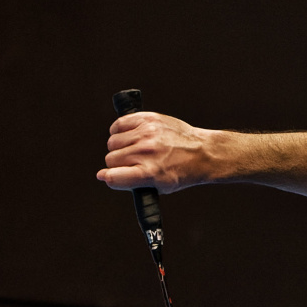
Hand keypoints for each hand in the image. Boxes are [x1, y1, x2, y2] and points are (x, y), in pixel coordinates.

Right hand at [96, 110, 225, 192]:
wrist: (201, 152)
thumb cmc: (181, 171)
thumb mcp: (159, 187)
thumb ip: (131, 183)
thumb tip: (105, 176)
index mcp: (148, 173)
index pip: (112, 176)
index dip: (108, 178)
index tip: (108, 176)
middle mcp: (145, 152)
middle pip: (111, 159)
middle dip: (117, 164)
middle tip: (130, 163)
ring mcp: (146, 133)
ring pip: (113, 141)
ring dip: (118, 147)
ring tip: (132, 149)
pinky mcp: (149, 119)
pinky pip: (119, 124)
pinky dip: (119, 130)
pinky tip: (129, 136)